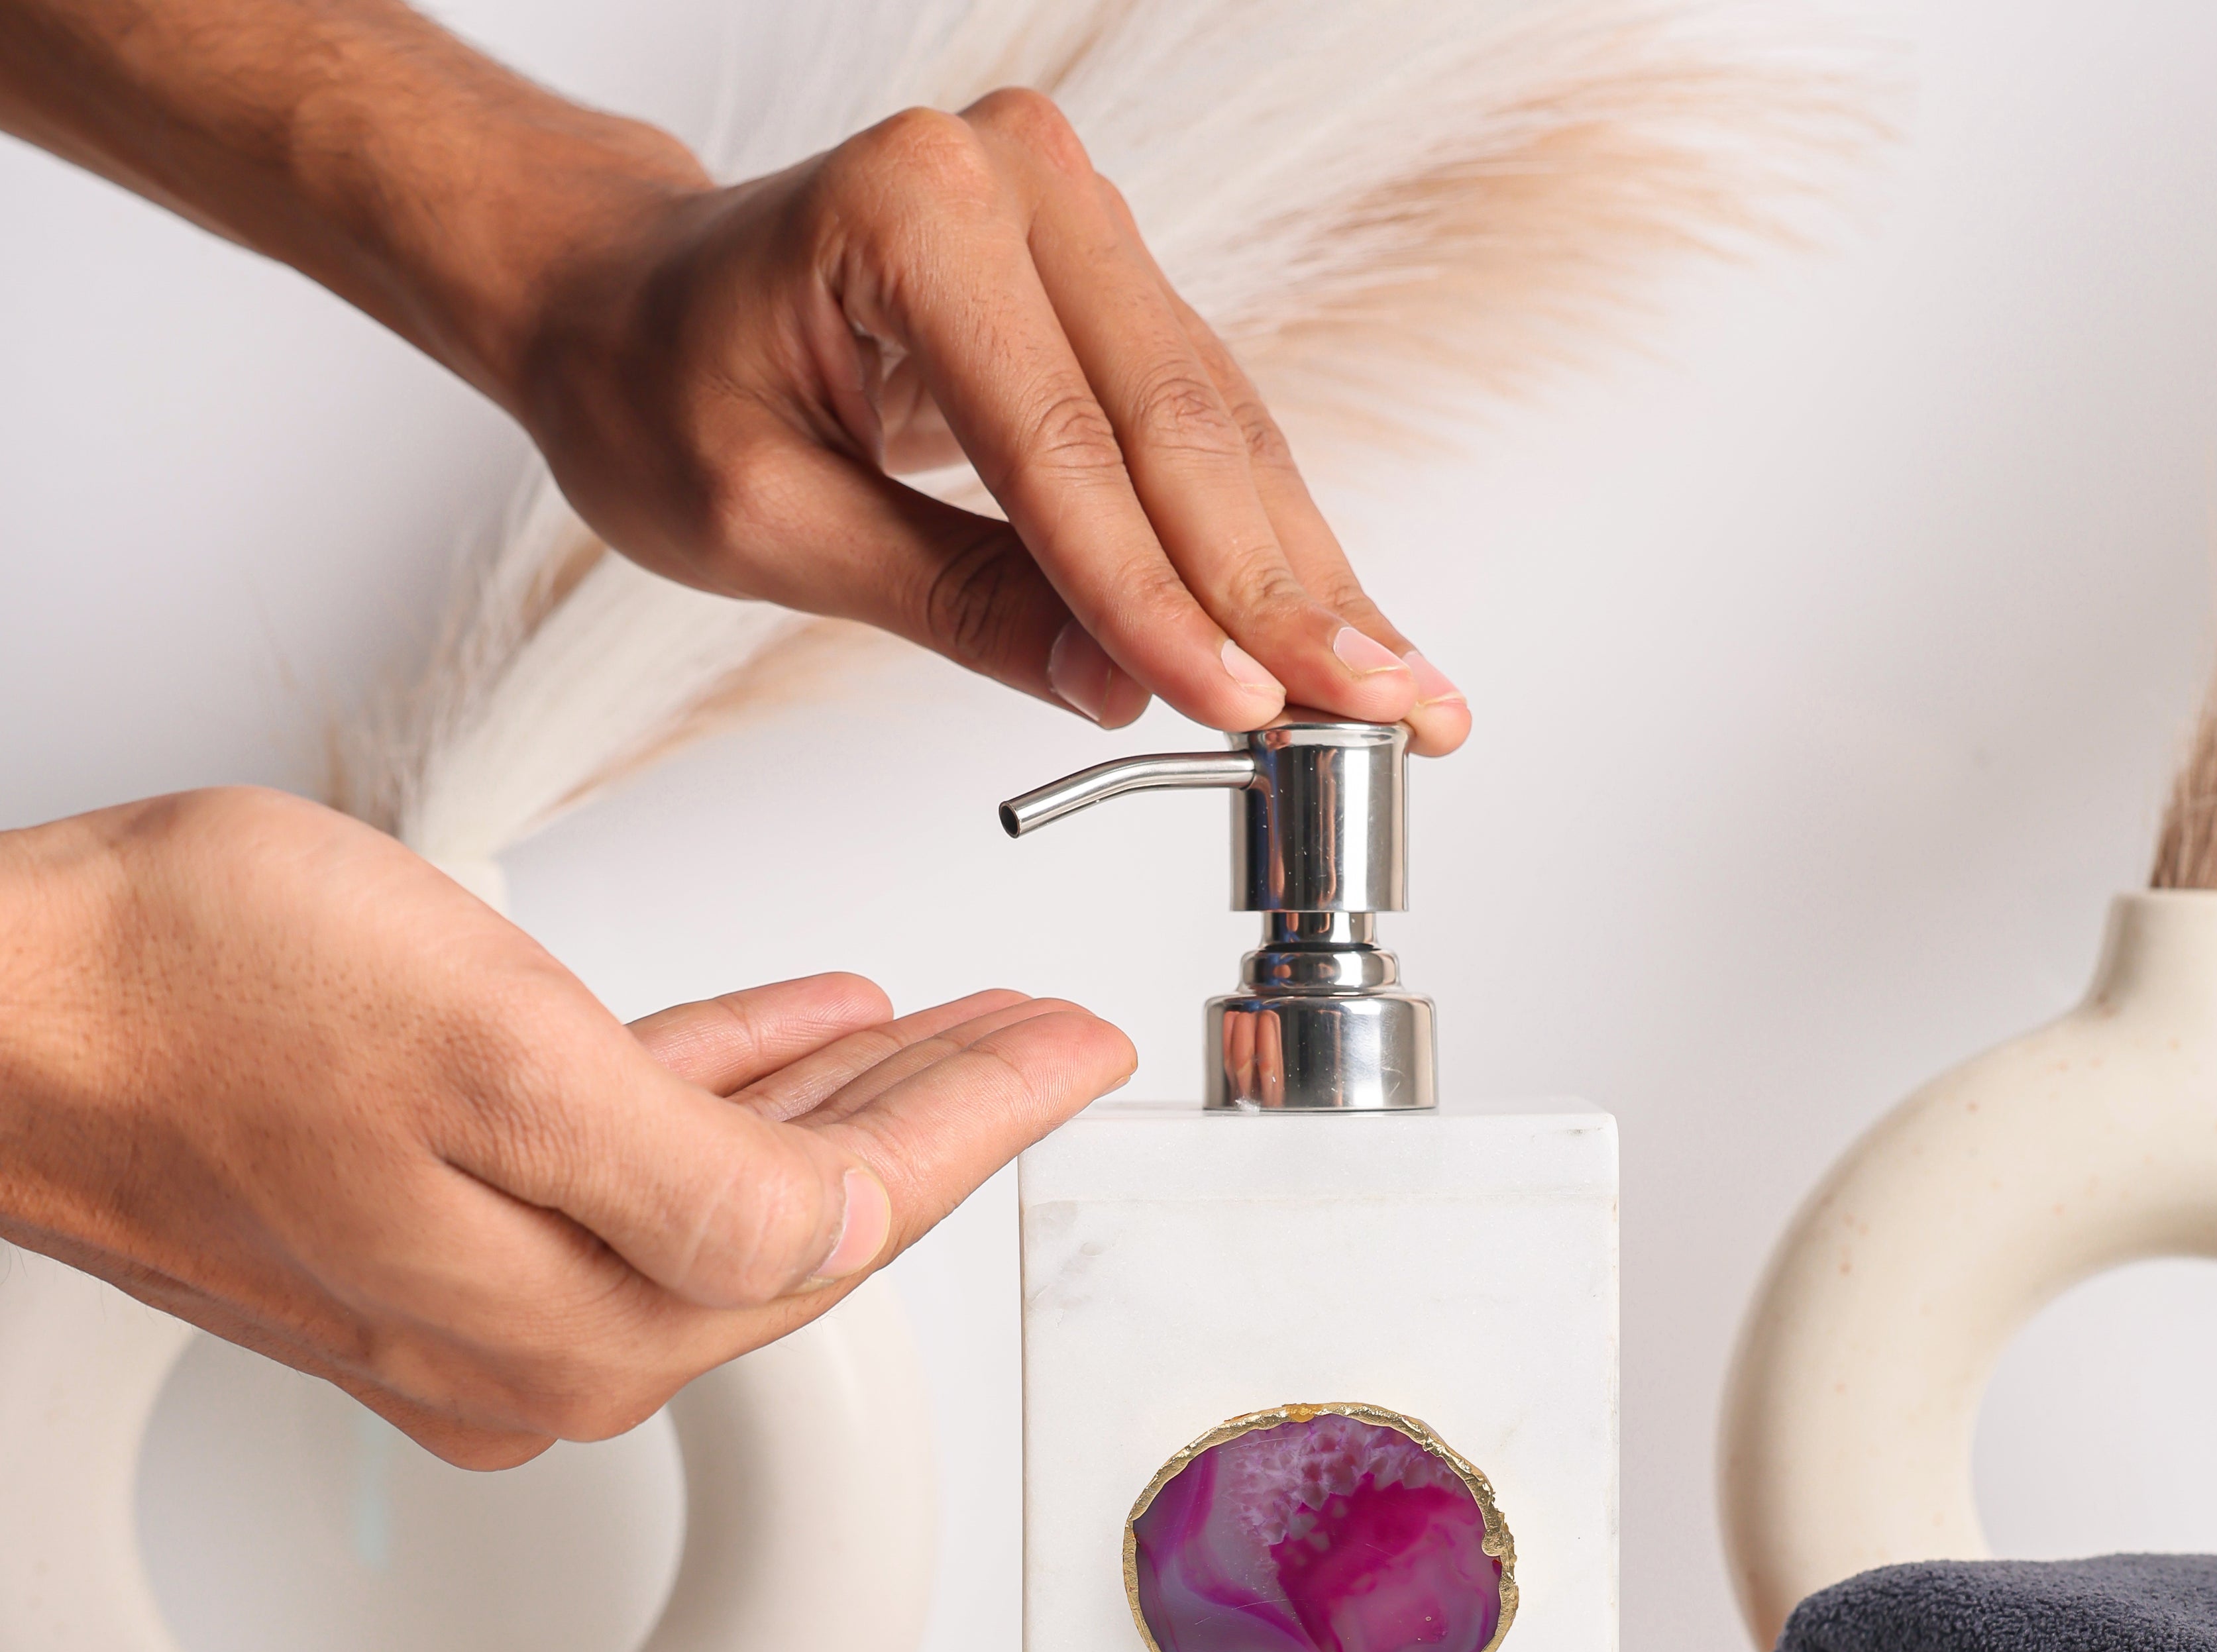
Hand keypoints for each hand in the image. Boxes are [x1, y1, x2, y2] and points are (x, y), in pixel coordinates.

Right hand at [0, 788, 1131, 1467]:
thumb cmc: (191, 999)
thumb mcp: (495, 1054)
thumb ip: (699, 1173)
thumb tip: (843, 1237)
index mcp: (586, 1314)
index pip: (851, 1218)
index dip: (986, 1120)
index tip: (1085, 1052)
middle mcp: (545, 1340)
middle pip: (808, 1218)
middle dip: (944, 1116)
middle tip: (1048, 1036)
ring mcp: (481, 1294)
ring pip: (729, 1186)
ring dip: (845, 1100)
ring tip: (950, 1025)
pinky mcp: (424, 1229)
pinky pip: (627, 1160)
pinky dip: (723, 1088)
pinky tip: (794, 1032)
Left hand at [510, 90, 1472, 753]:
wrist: (625, 299)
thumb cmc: (658, 388)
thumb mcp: (768, 523)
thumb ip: (952, 600)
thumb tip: (1120, 688)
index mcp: (912, 213)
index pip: (1064, 449)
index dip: (1159, 600)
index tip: (1247, 714)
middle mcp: (1016, 183)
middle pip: (1183, 428)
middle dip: (1285, 596)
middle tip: (1388, 713)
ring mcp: (1077, 220)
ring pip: (1223, 434)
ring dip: (1309, 577)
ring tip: (1401, 693)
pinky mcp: (1109, 284)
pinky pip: (1208, 428)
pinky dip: (1269, 541)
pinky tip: (1340, 627)